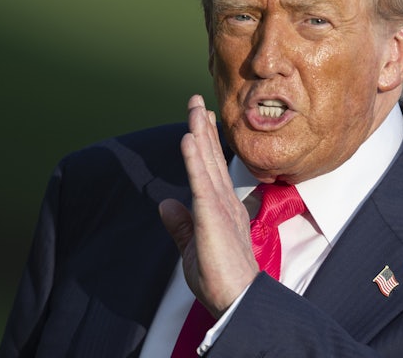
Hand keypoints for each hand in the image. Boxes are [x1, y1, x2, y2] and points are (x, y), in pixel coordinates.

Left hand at [159, 94, 258, 317]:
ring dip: (199, 133)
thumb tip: (165, 204)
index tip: (200, 120)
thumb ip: (179, 225)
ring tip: (194, 108)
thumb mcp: (191, 248)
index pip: (210, 168)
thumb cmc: (219, 280)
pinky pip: (200, 182)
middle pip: (211, 157)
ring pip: (208, 162)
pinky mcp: (212, 216)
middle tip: (198, 100)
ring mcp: (220, 206)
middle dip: (203, 127)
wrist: (237, 300)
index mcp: (221, 208)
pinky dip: (194, 159)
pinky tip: (188, 139)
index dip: (205, 142)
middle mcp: (224, 201)